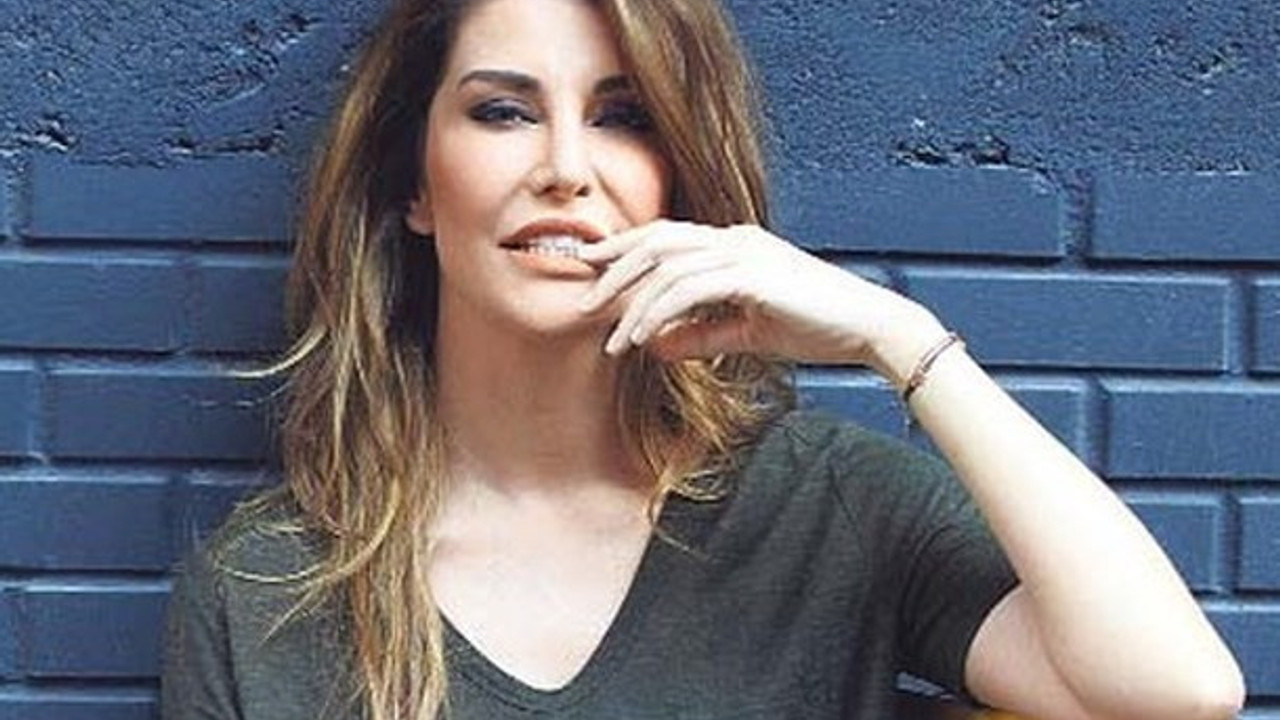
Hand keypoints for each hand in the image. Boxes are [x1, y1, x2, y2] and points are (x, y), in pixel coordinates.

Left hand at [576, 220, 946, 383]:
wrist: (868, 328)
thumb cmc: (816, 327)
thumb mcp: (746, 333)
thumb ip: (700, 335)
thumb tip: (655, 346)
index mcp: (734, 244)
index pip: (666, 237)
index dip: (625, 249)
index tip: (591, 268)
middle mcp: (735, 239)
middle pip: (656, 241)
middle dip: (614, 267)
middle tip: (583, 299)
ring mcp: (744, 252)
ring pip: (666, 264)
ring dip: (631, 301)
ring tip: (610, 336)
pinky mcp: (752, 275)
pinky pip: (688, 290)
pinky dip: (657, 313)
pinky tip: (641, 338)